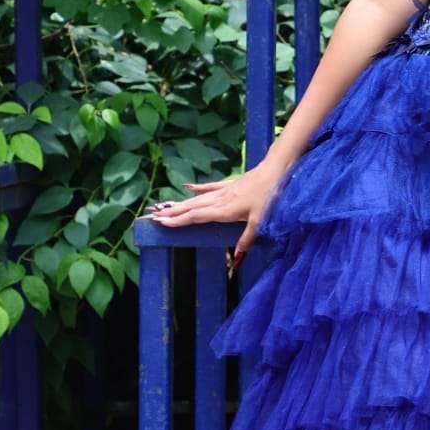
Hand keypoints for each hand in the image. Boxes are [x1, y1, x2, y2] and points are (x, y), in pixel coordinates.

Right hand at [146, 159, 288, 274]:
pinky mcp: (230, 184)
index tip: (163, 223)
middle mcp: (220, 200)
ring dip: (180, 203)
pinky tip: (188, 187)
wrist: (275, 171)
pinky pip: (210, 187)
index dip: (179, 220)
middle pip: (192, 207)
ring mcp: (224, 190)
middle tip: (154, 217)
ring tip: (164, 207)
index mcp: (225, 210)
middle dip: (173, 213)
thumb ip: (246, 239)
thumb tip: (235, 259)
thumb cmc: (269, 196)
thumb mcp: (261, 221)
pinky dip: (198, 188)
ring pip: (197, 198)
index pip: (197, 216)